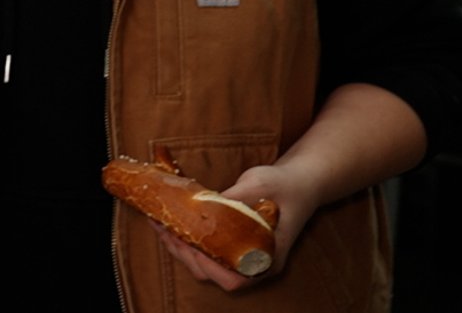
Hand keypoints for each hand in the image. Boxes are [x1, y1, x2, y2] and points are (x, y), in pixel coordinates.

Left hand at [154, 162, 319, 290]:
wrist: (300, 182)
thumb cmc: (283, 185)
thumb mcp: (259, 185)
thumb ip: (234, 198)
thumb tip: (204, 203)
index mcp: (268, 258)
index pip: (233, 279)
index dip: (207, 266)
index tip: (187, 243)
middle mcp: (256, 265)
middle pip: (214, 274)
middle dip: (185, 254)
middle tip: (164, 229)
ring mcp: (246, 258)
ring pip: (207, 266)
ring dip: (182, 248)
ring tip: (161, 225)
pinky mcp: (236, 247)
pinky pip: (209, 253)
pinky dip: (189, 241)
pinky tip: (173, 223)